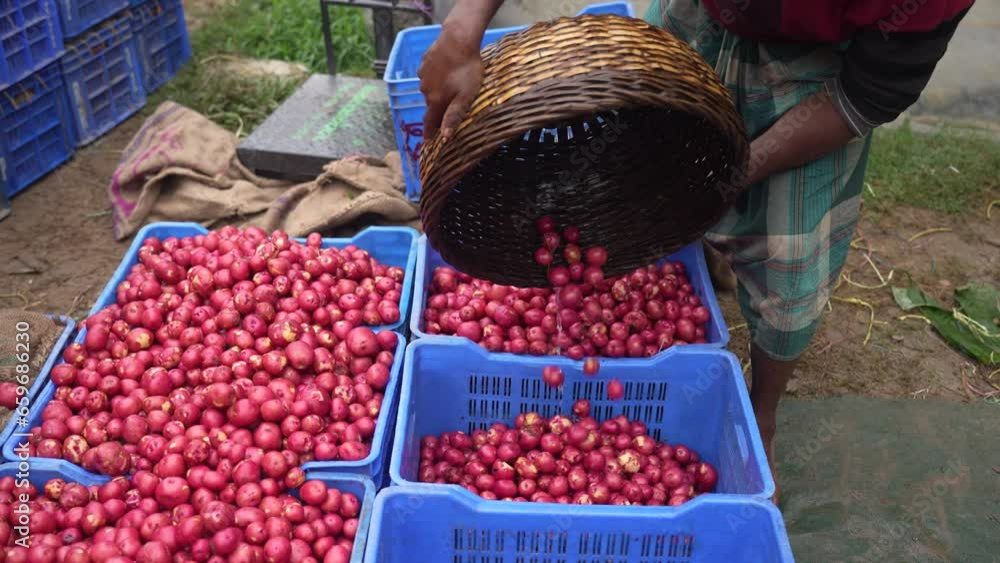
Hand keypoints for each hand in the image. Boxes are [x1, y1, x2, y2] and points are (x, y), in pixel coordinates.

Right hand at [418, 25, 483, 140]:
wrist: (458, 40)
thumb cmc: (466, 70)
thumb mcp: (465, 96)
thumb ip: (454, 116)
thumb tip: (445, 138)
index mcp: (435, 101)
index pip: (429, 122)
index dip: (428, 133)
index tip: (426, 142)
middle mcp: (425, 90)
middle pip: (431, 105)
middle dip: (437, 110)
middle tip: (446, 111)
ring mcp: (423, 75)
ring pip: (429, 89)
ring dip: (436, 92)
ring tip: (448, 88)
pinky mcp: (425, 62)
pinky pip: (429, 74)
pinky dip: (435, 77)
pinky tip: (445, 72)